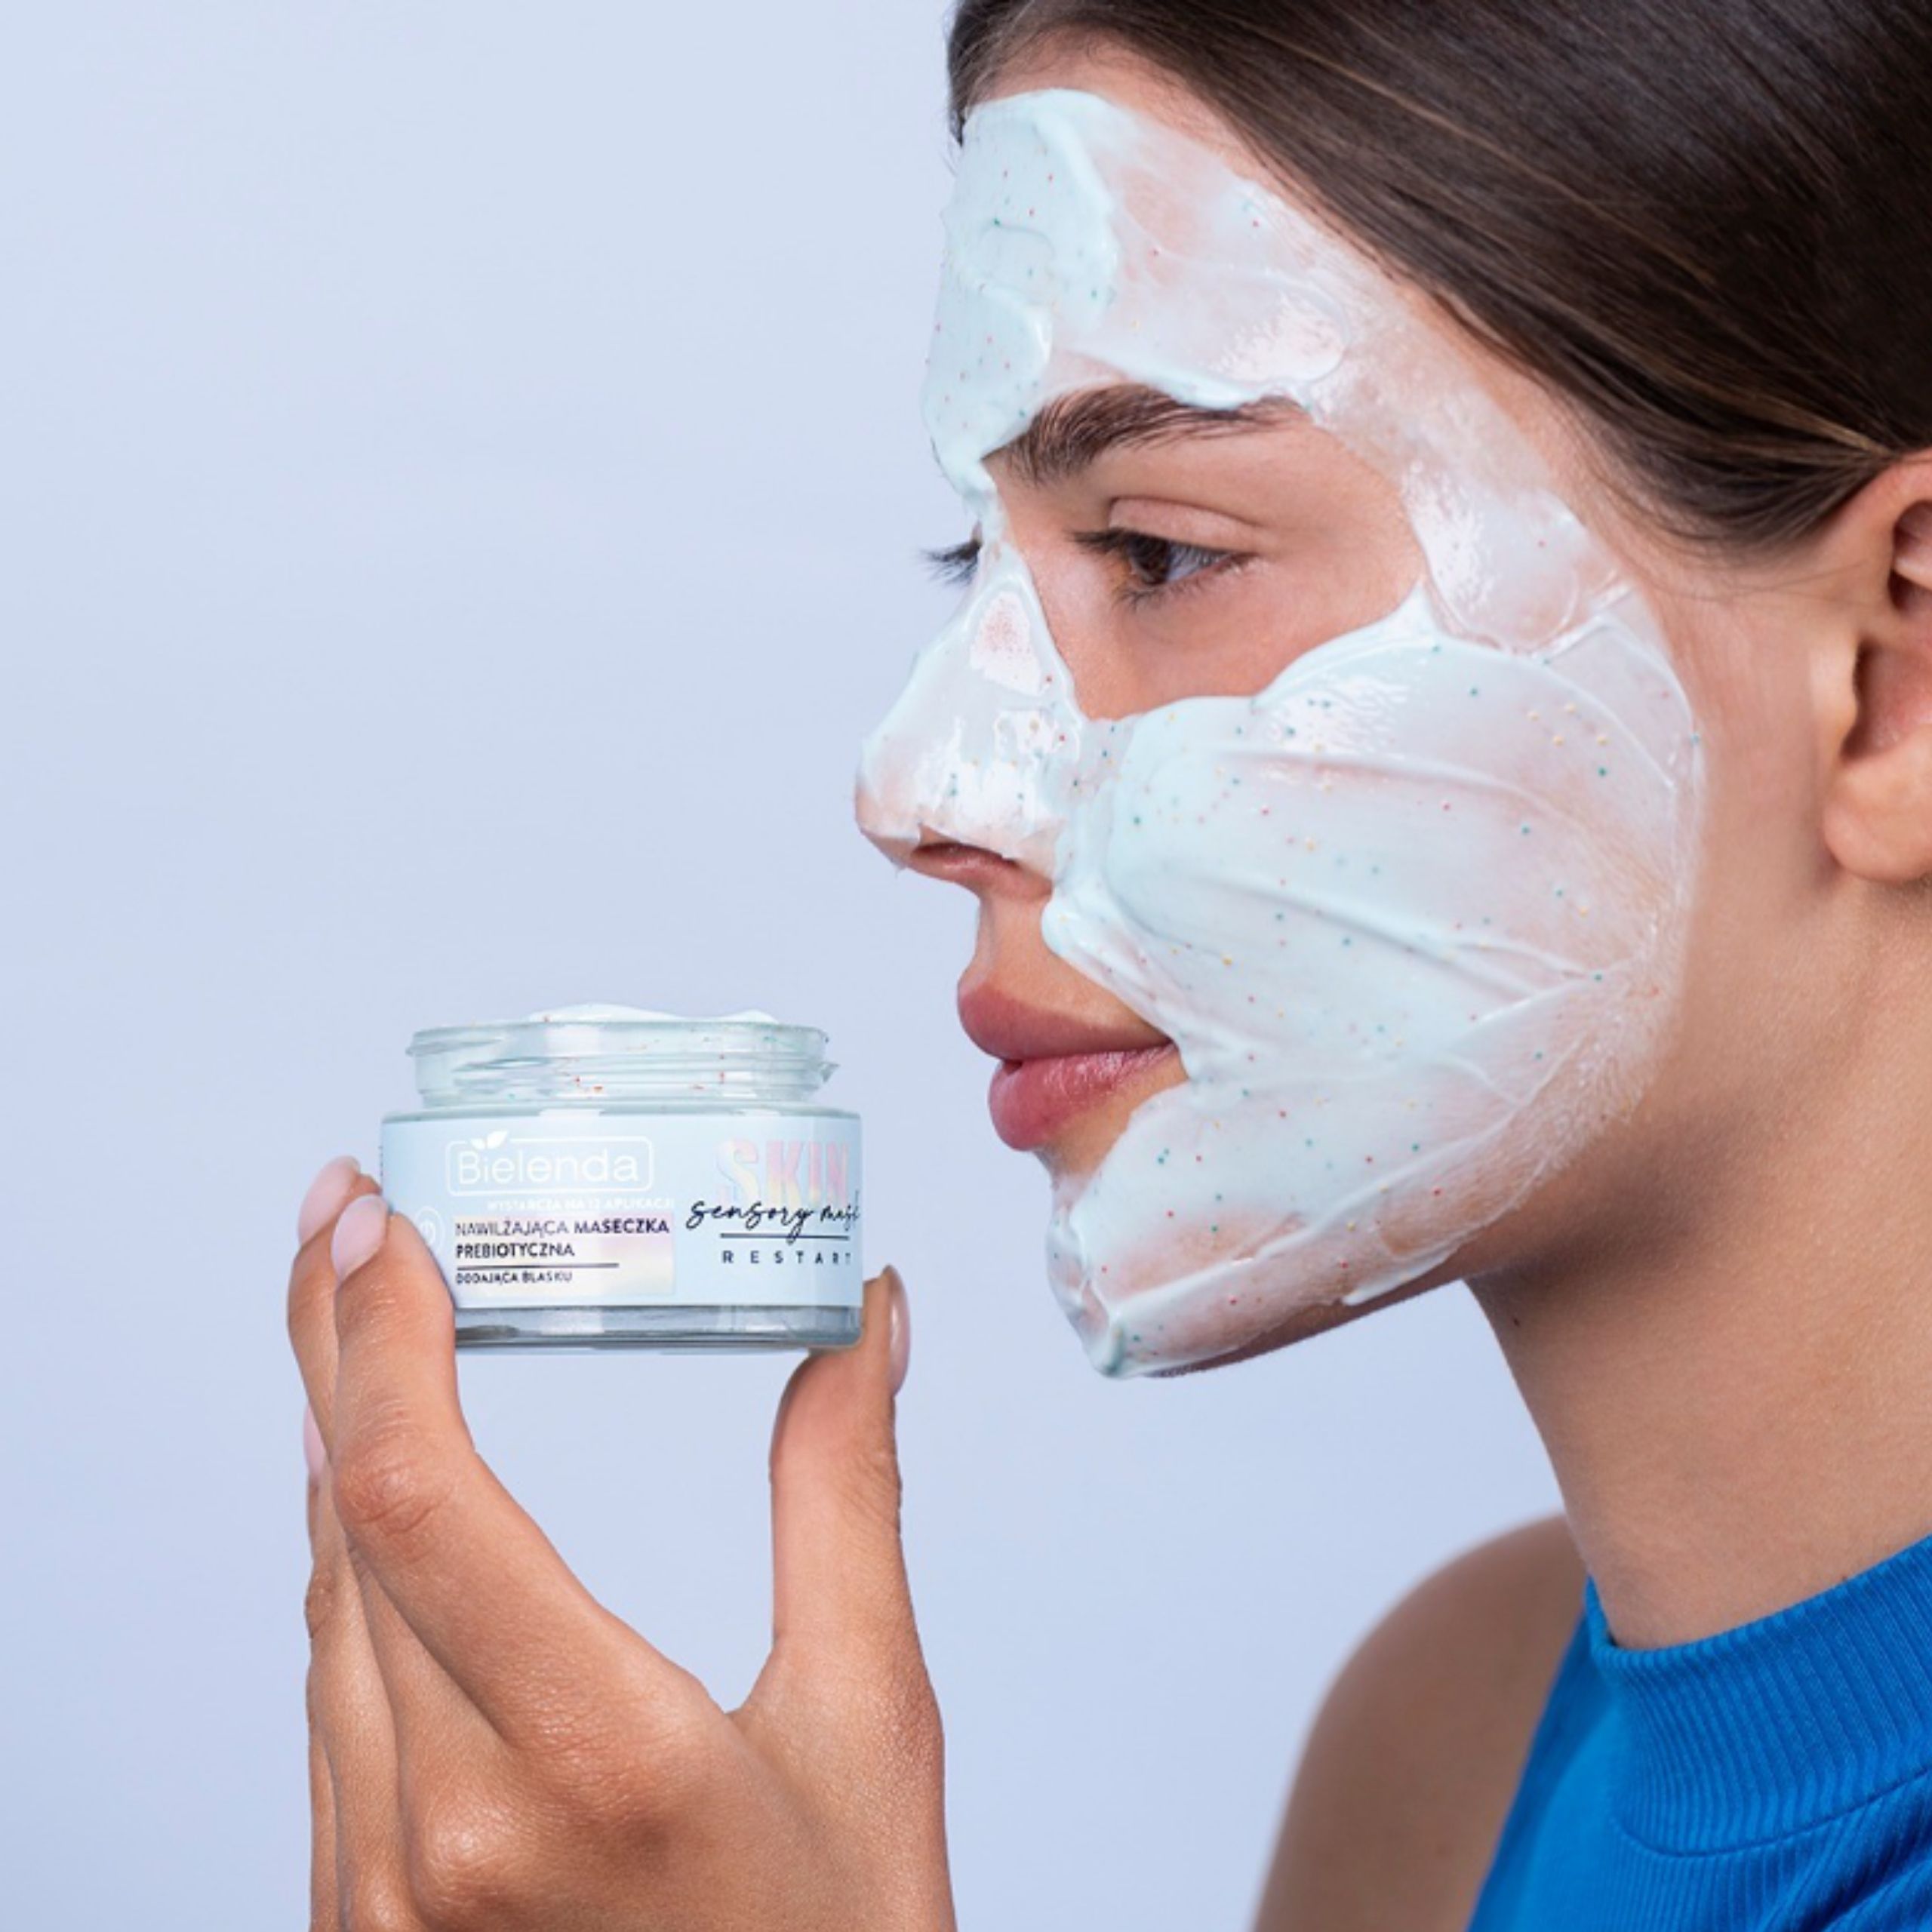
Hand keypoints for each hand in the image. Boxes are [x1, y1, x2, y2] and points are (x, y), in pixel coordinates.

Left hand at [288, 1158, 953, 1930]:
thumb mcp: (869, 1729)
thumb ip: (844, 1502)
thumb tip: (861, 1321)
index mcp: (588, 1762)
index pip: (417, 1494)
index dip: (373, 1332)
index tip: (371, 1216)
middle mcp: (441, 1829)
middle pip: (340, 1524)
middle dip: (332, 1344)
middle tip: (346, 1216)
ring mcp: (376, 1888)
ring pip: (322, 1610)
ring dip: (334, 1448)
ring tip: (363, 1319)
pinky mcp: (355, 1917)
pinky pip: (327, 1700)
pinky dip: (347, 1569)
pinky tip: (378, 1499)